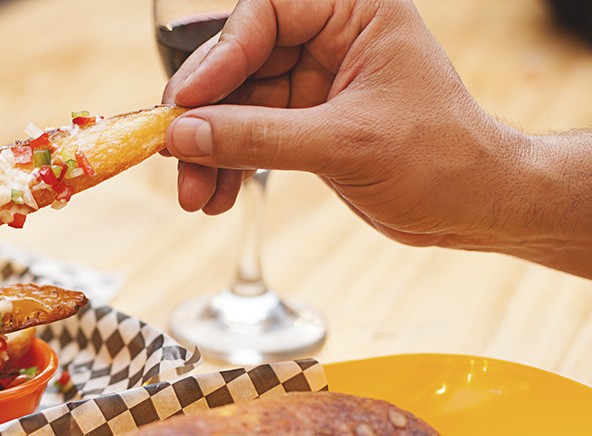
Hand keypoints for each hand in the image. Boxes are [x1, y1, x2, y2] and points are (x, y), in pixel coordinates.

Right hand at [160, 0, 527, 249]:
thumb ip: (257, 137)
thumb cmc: (440, 159)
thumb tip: (184, 135)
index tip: (185, 103)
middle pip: (238, 62)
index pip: (266, 14)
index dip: (219, 56)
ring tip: (193, 195)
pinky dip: (225, 167)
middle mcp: (330, 38)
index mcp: (355, 12)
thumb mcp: (343, 145)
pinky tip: (214, 197)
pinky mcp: (304, 122)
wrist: (472, 207)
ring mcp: (313, 82)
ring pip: (234, 106)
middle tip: (172, 152)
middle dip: (203, 116)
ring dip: (206, 152)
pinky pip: (246, 137)